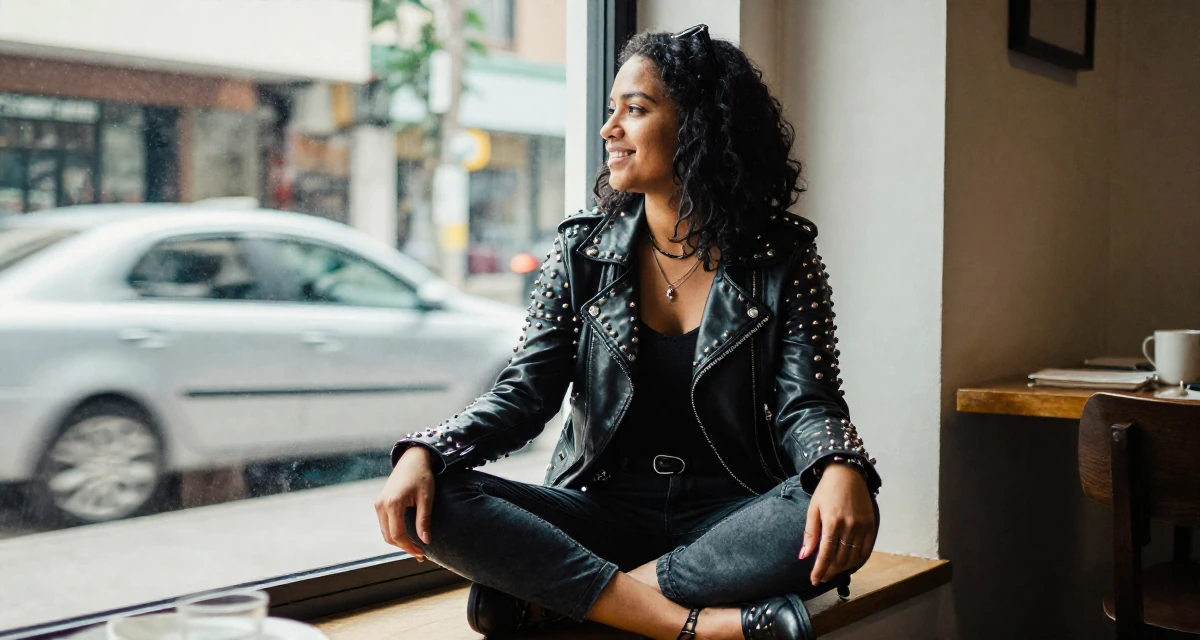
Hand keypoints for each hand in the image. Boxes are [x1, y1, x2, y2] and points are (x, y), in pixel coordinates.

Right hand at [374, 445, 435, 560]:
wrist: (412, 459)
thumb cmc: (421, 476)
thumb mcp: (426, 498)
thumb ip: (424, 520)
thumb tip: (426, 541)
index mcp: (393, 504)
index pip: (398, 535)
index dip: (409, 547)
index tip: (421, 554)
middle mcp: (382, 505)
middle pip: (389, 537)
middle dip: (404, 547)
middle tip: (419, 553)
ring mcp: (379, 504)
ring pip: (385, 532)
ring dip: (398, 541)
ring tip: (414, 546)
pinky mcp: (380, 502)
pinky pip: (384, 524)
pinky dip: (394, 532)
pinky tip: (406, 535)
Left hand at [798, 463, 875, 585]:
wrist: (847, 473)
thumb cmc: (826, 490)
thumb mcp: (813, 509)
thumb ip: (810, 534)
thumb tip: (804, 556)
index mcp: (832, 522)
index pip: (826, 555)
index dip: (820, 570)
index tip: (814, 581)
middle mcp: (849, 526)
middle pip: (840, 559)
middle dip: (830, 571)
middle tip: (821, 577)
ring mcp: (862, 526)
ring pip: (854, 557)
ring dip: (843, 568)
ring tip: (833, 571)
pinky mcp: (872, 524)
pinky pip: (866, 549)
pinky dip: (858, 560)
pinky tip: (849, 563)